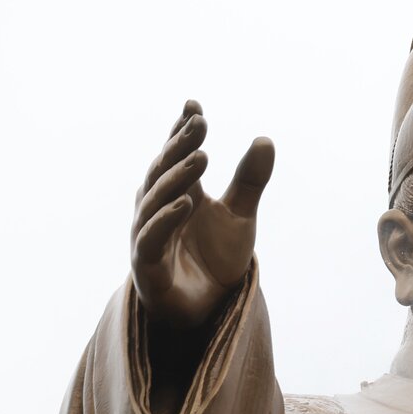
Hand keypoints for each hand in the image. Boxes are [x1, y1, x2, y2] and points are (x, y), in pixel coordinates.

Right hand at [131, 100, 274, 328]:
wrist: (209, 308)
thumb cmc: (216, 259)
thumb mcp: (241, 215)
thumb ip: (249, 181)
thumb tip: (265, 139)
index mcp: (178, 194)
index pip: (176, 156)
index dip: (181, 131)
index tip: (194, 105)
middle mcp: (158, 210)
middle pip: (164, 172)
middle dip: (180, 147)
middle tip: (199, 124)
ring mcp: (148, 236)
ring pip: (155, 200)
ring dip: (177, 178)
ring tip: (201, 157)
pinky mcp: (147, 265)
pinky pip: (151, 238)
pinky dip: (166, 219)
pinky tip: (187, 202)